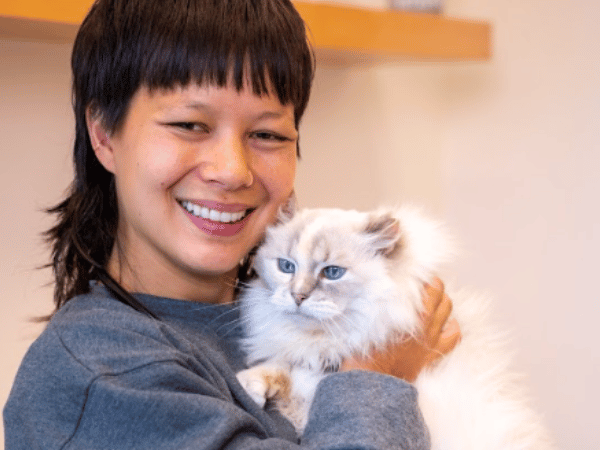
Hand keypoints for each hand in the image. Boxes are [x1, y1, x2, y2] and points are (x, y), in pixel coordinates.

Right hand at [340, 277, 460, 381]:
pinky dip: (453, 326)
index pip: (424, 284)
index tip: (411, 274)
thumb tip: (375, 284)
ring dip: (443, 302)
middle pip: (439, 293)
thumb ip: (375, 300)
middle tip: (422, 284)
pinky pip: (454, 335)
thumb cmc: (365, 351)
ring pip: (448, 309)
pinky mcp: (434, 352)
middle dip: (433, 285)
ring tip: (433, 300)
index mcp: (409, 311)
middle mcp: (424, 321)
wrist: (372, 381)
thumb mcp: (365, 319)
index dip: (420, 277)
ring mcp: (432, 337)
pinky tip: (444, 324)